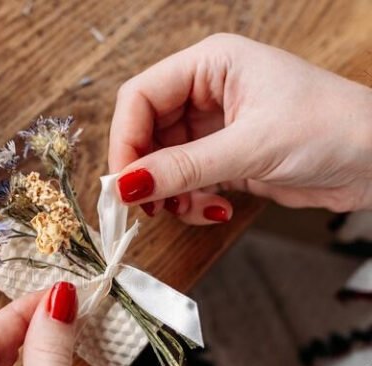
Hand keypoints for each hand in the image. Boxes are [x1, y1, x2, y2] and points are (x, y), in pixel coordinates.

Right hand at [109, 33, 371, 223]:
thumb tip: (127, 185)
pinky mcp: (225, 157)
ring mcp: (215, 125)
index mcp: (211, 64)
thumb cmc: (335, 128)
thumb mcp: (251, 147)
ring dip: (168, 191)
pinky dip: (189, 200)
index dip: (126, 139)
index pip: (141, 96)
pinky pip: (186, 180)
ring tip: (187, 209)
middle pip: (146, 130)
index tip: (124, 181)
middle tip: (147, 205)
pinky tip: (213, 209)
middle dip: (145, 171)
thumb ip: (184, 167)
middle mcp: (207, 91)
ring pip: (162, 160)